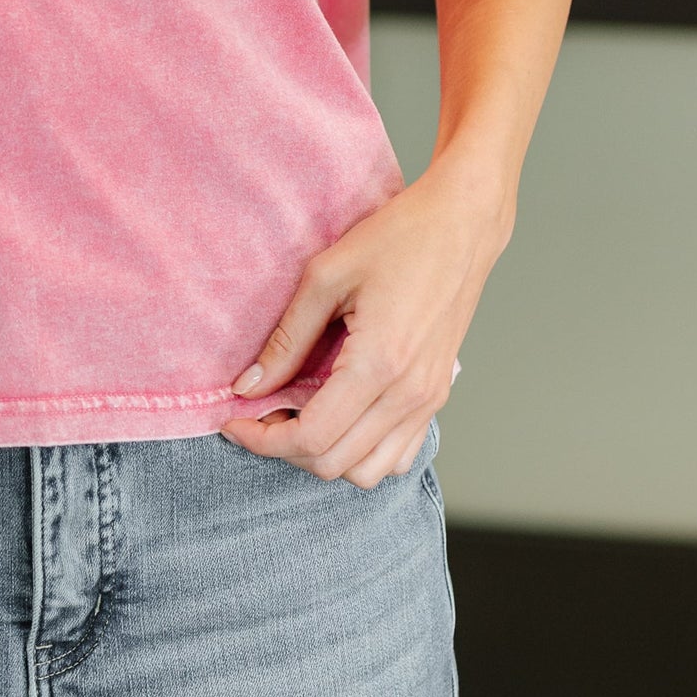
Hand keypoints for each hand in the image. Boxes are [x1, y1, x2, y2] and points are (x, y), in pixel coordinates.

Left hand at [221, 158, 509, 488]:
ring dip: (324, 455)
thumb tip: (248, 386)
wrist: (462, 225)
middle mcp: (408, 394)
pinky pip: (398, 455)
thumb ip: (285, 340)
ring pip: (368, 471)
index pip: (311, 437)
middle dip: (285, 448)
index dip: (262, 439)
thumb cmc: (398, 238)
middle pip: (334, 463)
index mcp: (378, 365)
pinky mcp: (437, 396)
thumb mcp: (325, 278)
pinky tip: (338, 414)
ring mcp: (428, 400)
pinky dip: (361, 451)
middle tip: (259, 412)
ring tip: (298, 414)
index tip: (233, 420)